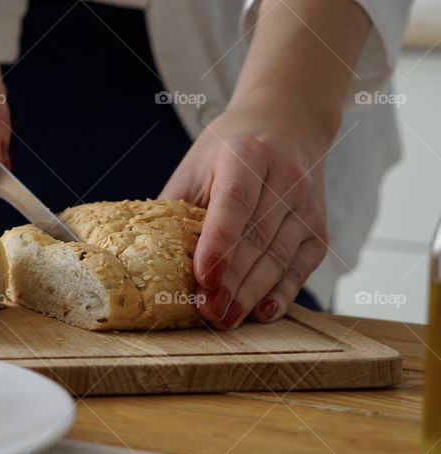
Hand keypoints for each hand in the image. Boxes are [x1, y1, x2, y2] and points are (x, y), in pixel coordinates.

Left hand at [160, 100, 329, 329]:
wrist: (289, 123)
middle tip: (207, 312)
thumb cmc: (229, 150)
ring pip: (279, 257)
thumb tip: (145, 259)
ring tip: (224, 319)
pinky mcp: (318, 228)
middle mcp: (284, 178)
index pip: (234, 202)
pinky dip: (281, 293)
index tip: (204, 278)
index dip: (219, 243)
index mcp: (245, 155)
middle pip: (257, 238)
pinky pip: (301, 267)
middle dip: (232, 281)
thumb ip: (177, 208)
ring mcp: (306, 204)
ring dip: (251, 294)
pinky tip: (261, 313)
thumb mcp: (197, 166)